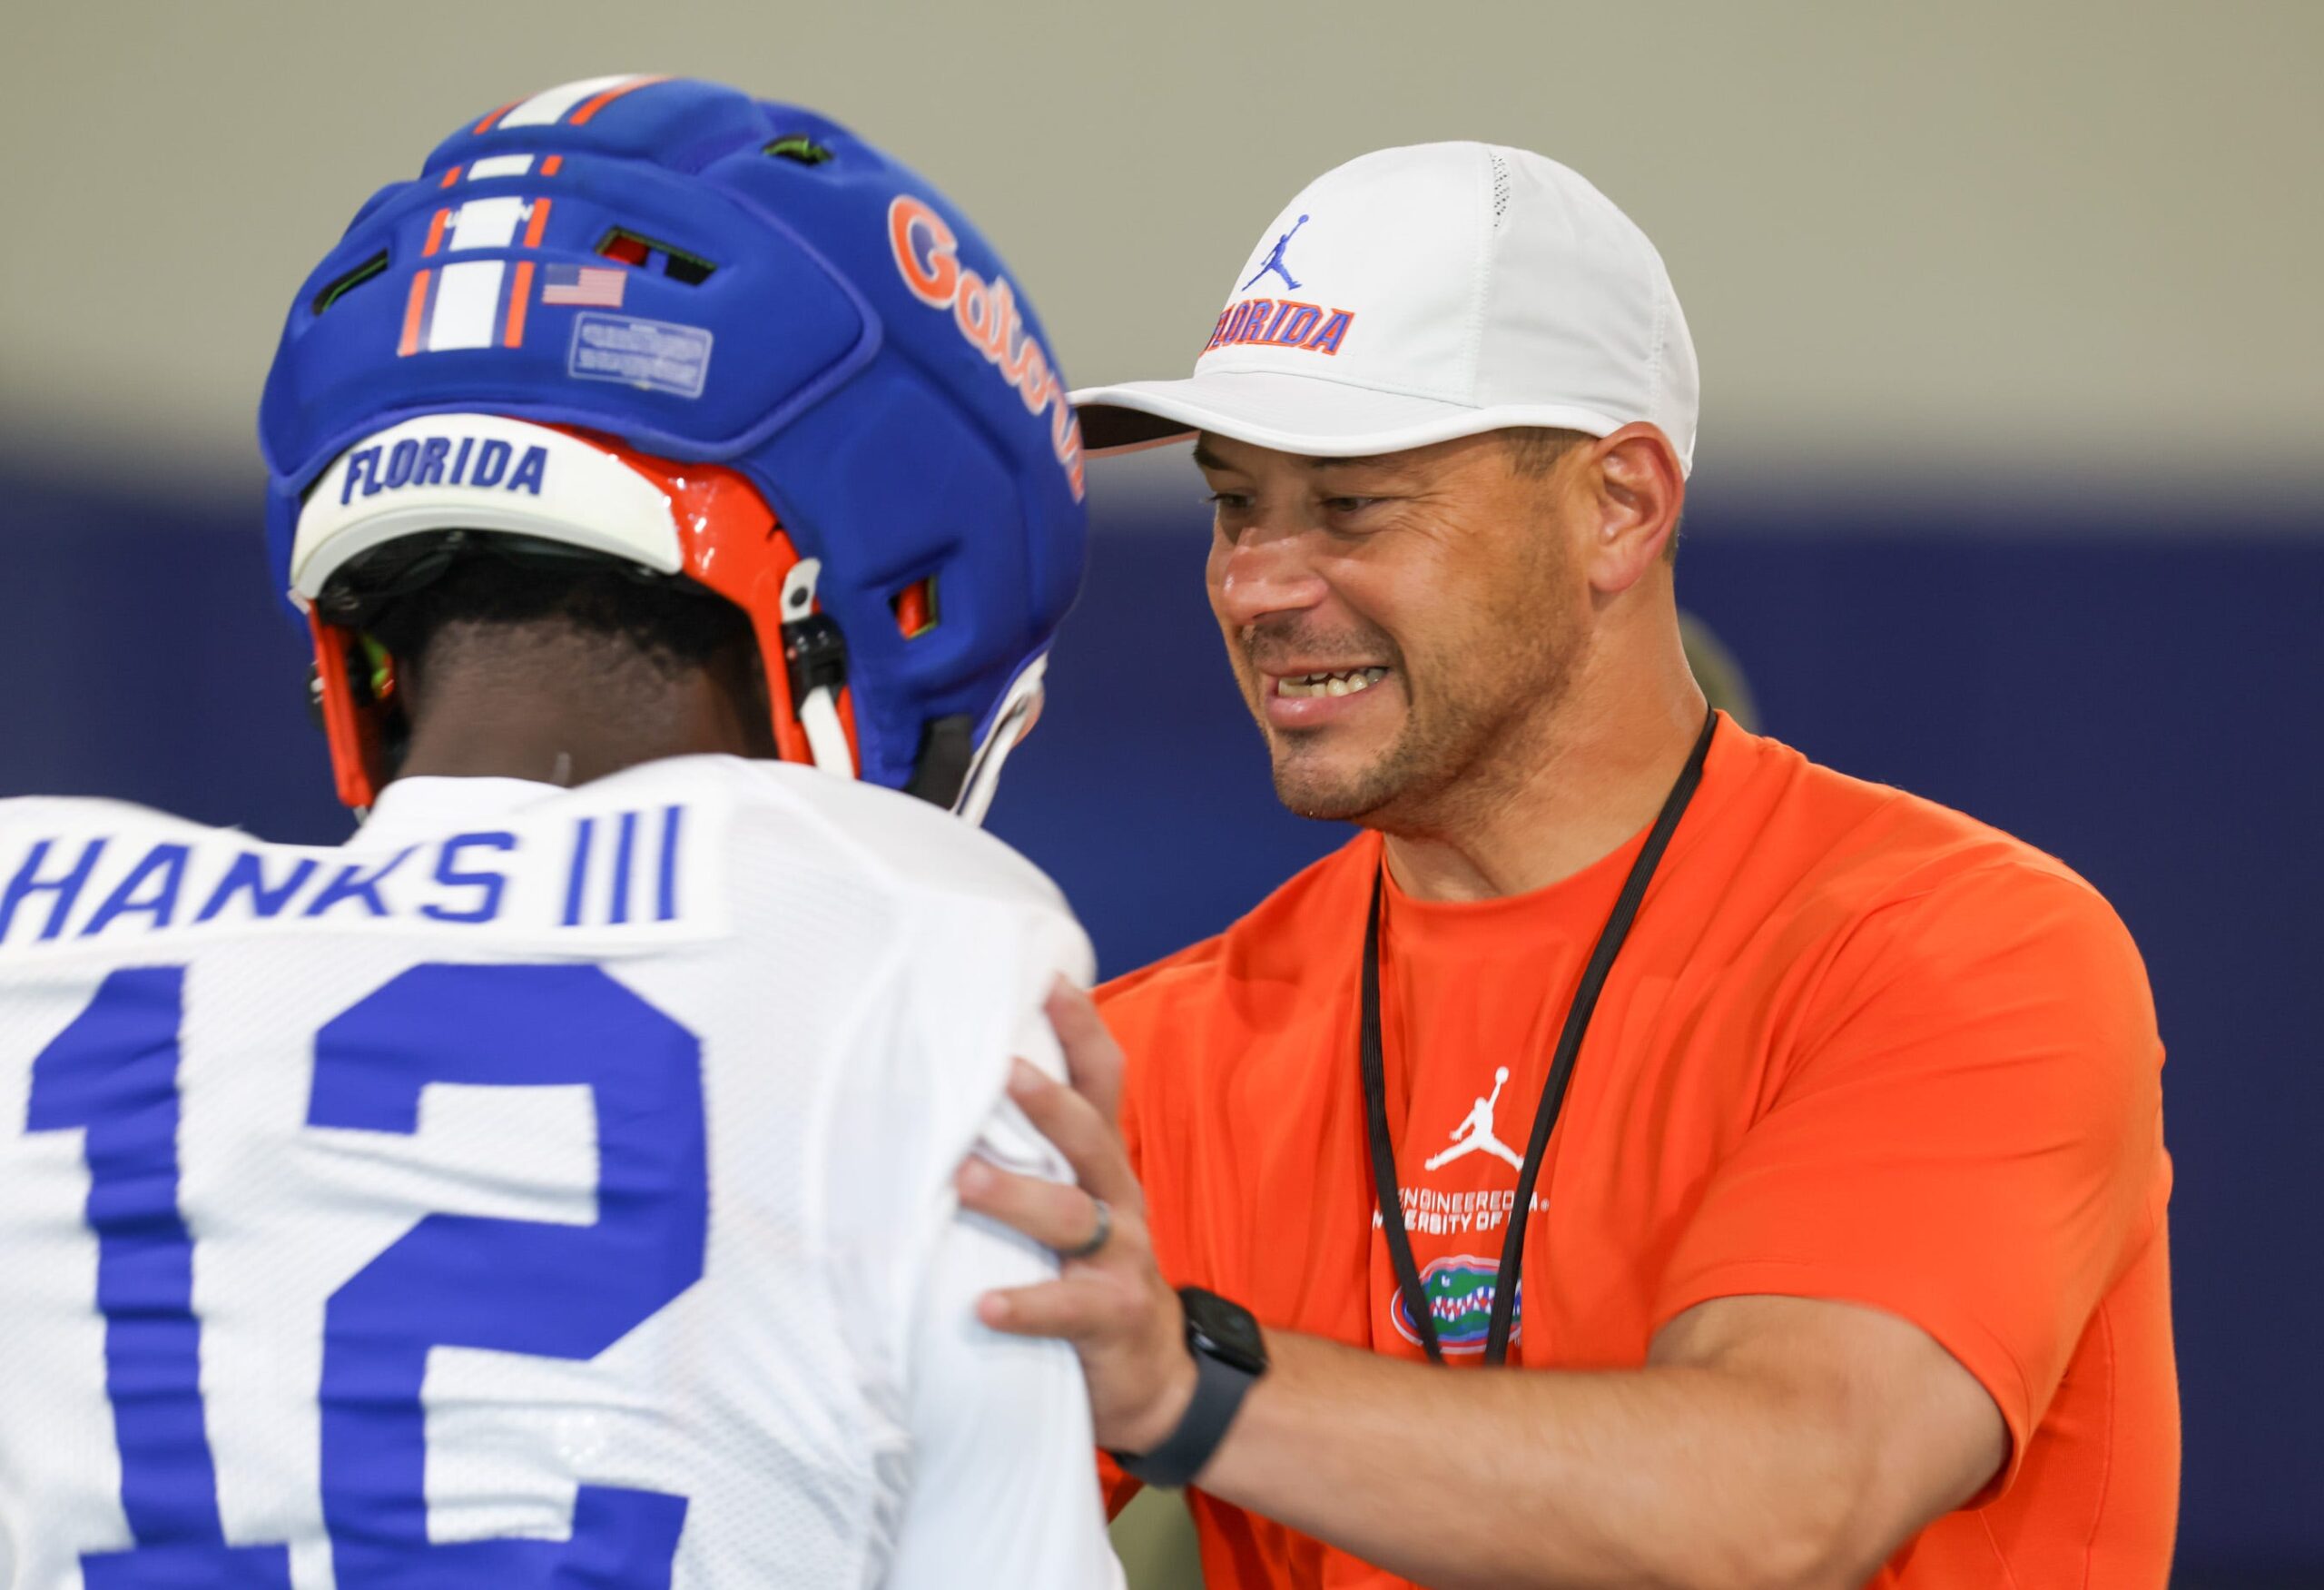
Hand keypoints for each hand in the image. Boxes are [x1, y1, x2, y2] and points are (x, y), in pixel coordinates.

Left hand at [956, 981, 1197, 1454]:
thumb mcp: (1079, 1203)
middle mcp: (1118, 1199)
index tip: (1048, 980)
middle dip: (1047, 1102)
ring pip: (1070, 1217)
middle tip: (1001, 1070)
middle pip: (1089, 1137)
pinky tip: (984, 1305)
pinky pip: (1066, 1309)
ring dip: (1015, 1197)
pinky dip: (1024, 1306)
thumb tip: (962, 1087)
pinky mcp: (1109, 1318)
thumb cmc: (1092, 1272)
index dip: (1082, 1029)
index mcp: (1105, 1165)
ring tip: (963, 1182)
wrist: (1156, 1376)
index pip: (1103, 1081)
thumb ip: (1041, 1155)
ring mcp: (1120, 1257)